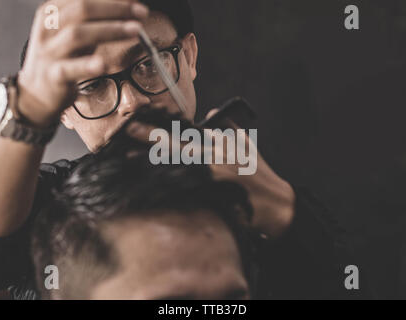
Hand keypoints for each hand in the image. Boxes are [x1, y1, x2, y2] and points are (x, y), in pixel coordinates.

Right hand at [17, 0, 148, 126]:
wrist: (36, 94)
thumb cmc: (62, 59)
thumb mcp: (74, 33)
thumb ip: (95, 20)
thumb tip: (127, 6)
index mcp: (53, 12)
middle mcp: (49, 28)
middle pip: (83, 10)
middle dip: (116, 8)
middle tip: (142, 12)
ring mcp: (49, 52)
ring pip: (78, 35)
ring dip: (110, 30)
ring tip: (136, 30)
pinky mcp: (52, 76)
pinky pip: (68, 68)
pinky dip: (86, 65)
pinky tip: (102, 64)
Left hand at [126, 110, 295, 238]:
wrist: (277, 204)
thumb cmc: (260, 174)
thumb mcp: (246, 146)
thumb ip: (228, 128)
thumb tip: (212, 112)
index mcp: (221, 142)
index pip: (187, 129)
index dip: (165, 124)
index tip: (146, 118)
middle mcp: (215, 154)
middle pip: (177, 142)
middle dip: (151, 135)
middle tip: (128, 130)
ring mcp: (213, 173)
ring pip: (176, 163)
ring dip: (151, 160)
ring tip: (128, 156)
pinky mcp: (213, 193)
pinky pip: (184, 187)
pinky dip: (165, 184)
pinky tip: (148, 182)